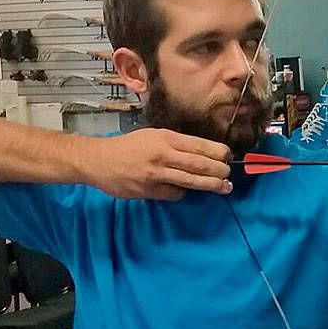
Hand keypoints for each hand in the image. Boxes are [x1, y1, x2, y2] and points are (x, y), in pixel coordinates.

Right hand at [83, 128, 232, 199]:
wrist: (98, 160)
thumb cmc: (128, 146)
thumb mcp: (152, 135)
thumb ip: (176, 144)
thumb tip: (202, 153)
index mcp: (165, 138)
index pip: (199, 145)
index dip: (218, 152)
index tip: (228, 156)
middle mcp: (162, 155)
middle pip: (200, 164)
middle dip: (219, 170)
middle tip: (229, 174)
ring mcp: (156, 174)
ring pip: (191, 181)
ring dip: (211, 185)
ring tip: (224, 187)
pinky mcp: (148, 190)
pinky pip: (174, 193)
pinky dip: (183, 192)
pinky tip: (187, 191)